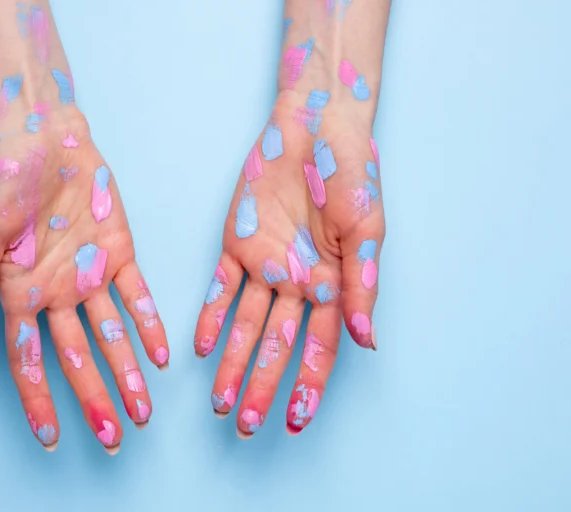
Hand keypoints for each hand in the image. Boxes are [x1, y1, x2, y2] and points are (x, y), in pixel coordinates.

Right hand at [0, 111, 168, 452]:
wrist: (45, 139)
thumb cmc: (4, 182)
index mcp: (20, 294)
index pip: (30, 362)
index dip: (40, 401)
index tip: (52, 437)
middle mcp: (57, 294)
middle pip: (78, 359)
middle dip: (96, 400)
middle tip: (115, 437)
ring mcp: (90, 277)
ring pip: (111, 337)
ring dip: (128, 374)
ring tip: (144, 411)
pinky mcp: (118, 255)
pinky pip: (136, 298)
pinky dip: (148, 326)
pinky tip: (161, 356)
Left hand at [193, 90, 384, 436]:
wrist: (315, 126)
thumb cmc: (351, 174)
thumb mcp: (367, 231)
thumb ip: (361, 287)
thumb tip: (366, 342)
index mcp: (332, 284)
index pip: (319, 347)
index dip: (308, 385)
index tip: (296, 420)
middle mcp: (297, 282)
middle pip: (278, 345)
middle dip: (263, 385)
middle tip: (246, 424)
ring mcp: (265, 265)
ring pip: (246, 325)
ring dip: (234, 362)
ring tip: (220, 400)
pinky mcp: (237, 243)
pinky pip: (222, 288)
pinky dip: (212, 316)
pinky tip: (204, 347)